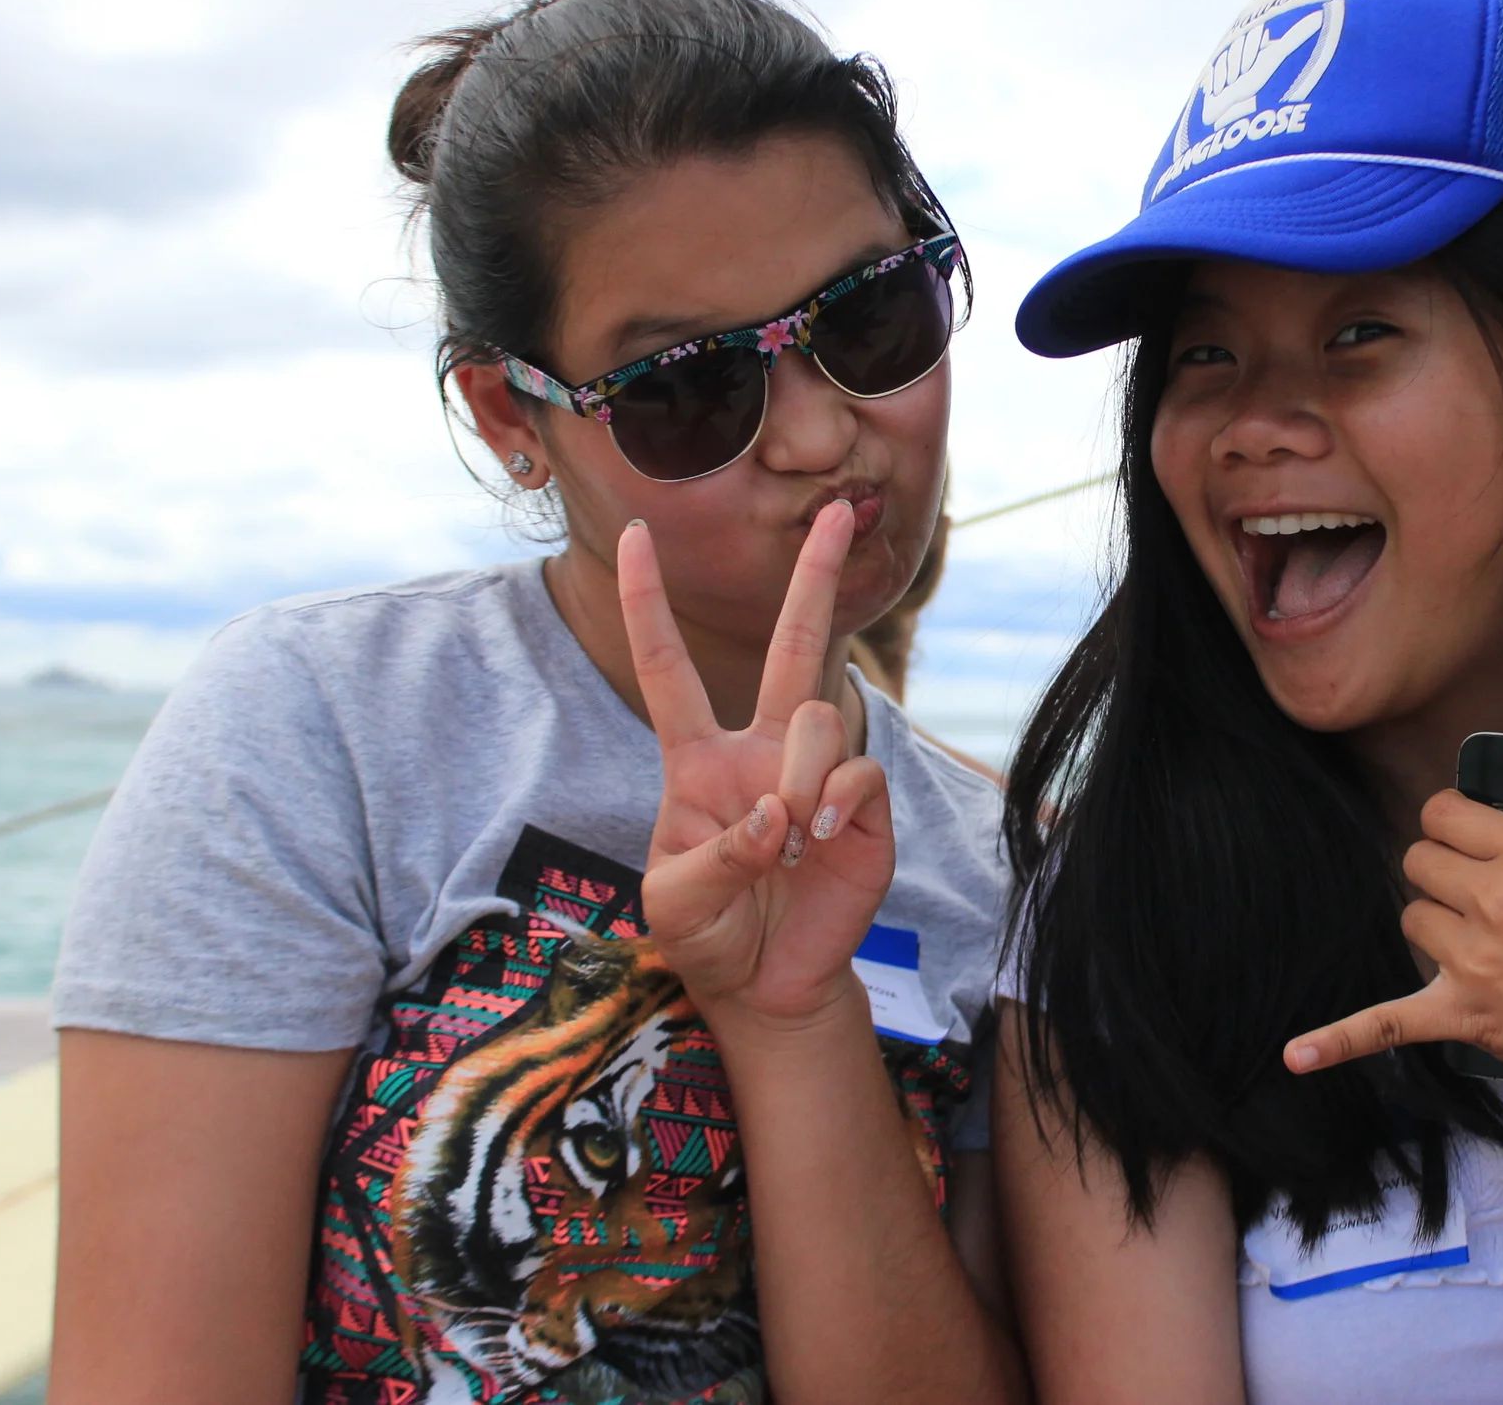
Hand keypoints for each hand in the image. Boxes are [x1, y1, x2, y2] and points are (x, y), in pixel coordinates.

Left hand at [619, 505, 895, 1031]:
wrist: (767, 987)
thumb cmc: (707, 936)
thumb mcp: (675, 903)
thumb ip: (715, 856)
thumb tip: (775, 813)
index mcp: (697, 762)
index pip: (668, 669)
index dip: (649, 604)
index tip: (637, 538)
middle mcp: (762, 752)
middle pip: (791, 646)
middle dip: (814, 580)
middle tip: (835, 515)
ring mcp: (817, 776)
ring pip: (820, 717)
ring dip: (801, 773)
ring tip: (789, 838)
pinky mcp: (865, 810)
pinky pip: (860, 771)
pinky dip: (837, 801)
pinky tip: (818, 840)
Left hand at [1284, 738, 1502, 1152]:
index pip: (1451, 812)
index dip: (1455, 823)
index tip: (1472, 838)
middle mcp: (1498, 899)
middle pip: (1421, 861)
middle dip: (1443, 872)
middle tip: (1480, 894)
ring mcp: (1476, 959)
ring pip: (1410, 919)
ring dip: (1431, 927)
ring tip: (1477, 942)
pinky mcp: (1465, 1015)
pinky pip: (1385, 1023)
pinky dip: (1337, 1040)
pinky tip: (1294, 1055)